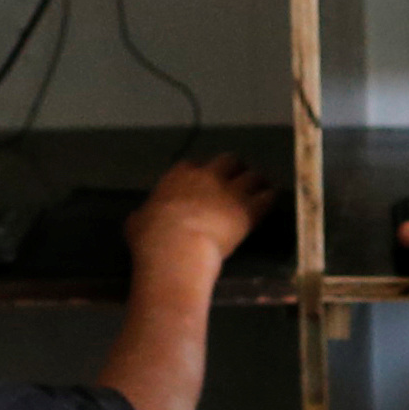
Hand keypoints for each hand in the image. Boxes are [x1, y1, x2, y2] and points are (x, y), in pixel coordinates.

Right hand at [124, 152, 271, 272]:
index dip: (201, 172)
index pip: (193, 164)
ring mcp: (231, 192)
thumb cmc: (151, 237)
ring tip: (259, 187)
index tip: (202, 182)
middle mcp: (207, 176)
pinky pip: (267, 197)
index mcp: (179, 175)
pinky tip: (271, 200)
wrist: (177, 248)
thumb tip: (142, 217)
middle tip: (236, 178)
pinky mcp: (248, 210)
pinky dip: (269, 198)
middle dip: (233, 168)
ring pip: (252, 175)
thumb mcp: (137, 221)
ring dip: (256, 180)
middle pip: (228, 161)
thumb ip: (145, 214)